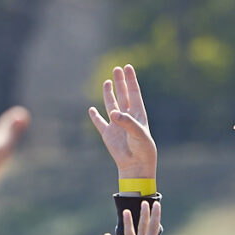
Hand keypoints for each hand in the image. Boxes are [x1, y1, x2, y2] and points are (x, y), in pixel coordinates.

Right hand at [88, 63, 157, 183]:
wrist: (135, 166)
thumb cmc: (142, 150)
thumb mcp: (139, 134)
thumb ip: (127, 122)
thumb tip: (113, 113)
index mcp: (138, 114)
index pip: (134, 93)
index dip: (131, 80)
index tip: (128, 67)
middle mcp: (127, 117)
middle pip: (123, 95)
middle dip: (120, 82)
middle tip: (117, 69)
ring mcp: (117, 125)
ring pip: (111, 105)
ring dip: (109, 94)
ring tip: (107, 82)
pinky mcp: (108, 135)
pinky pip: (100, 123)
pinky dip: (95, 117)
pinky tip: (92, 110)